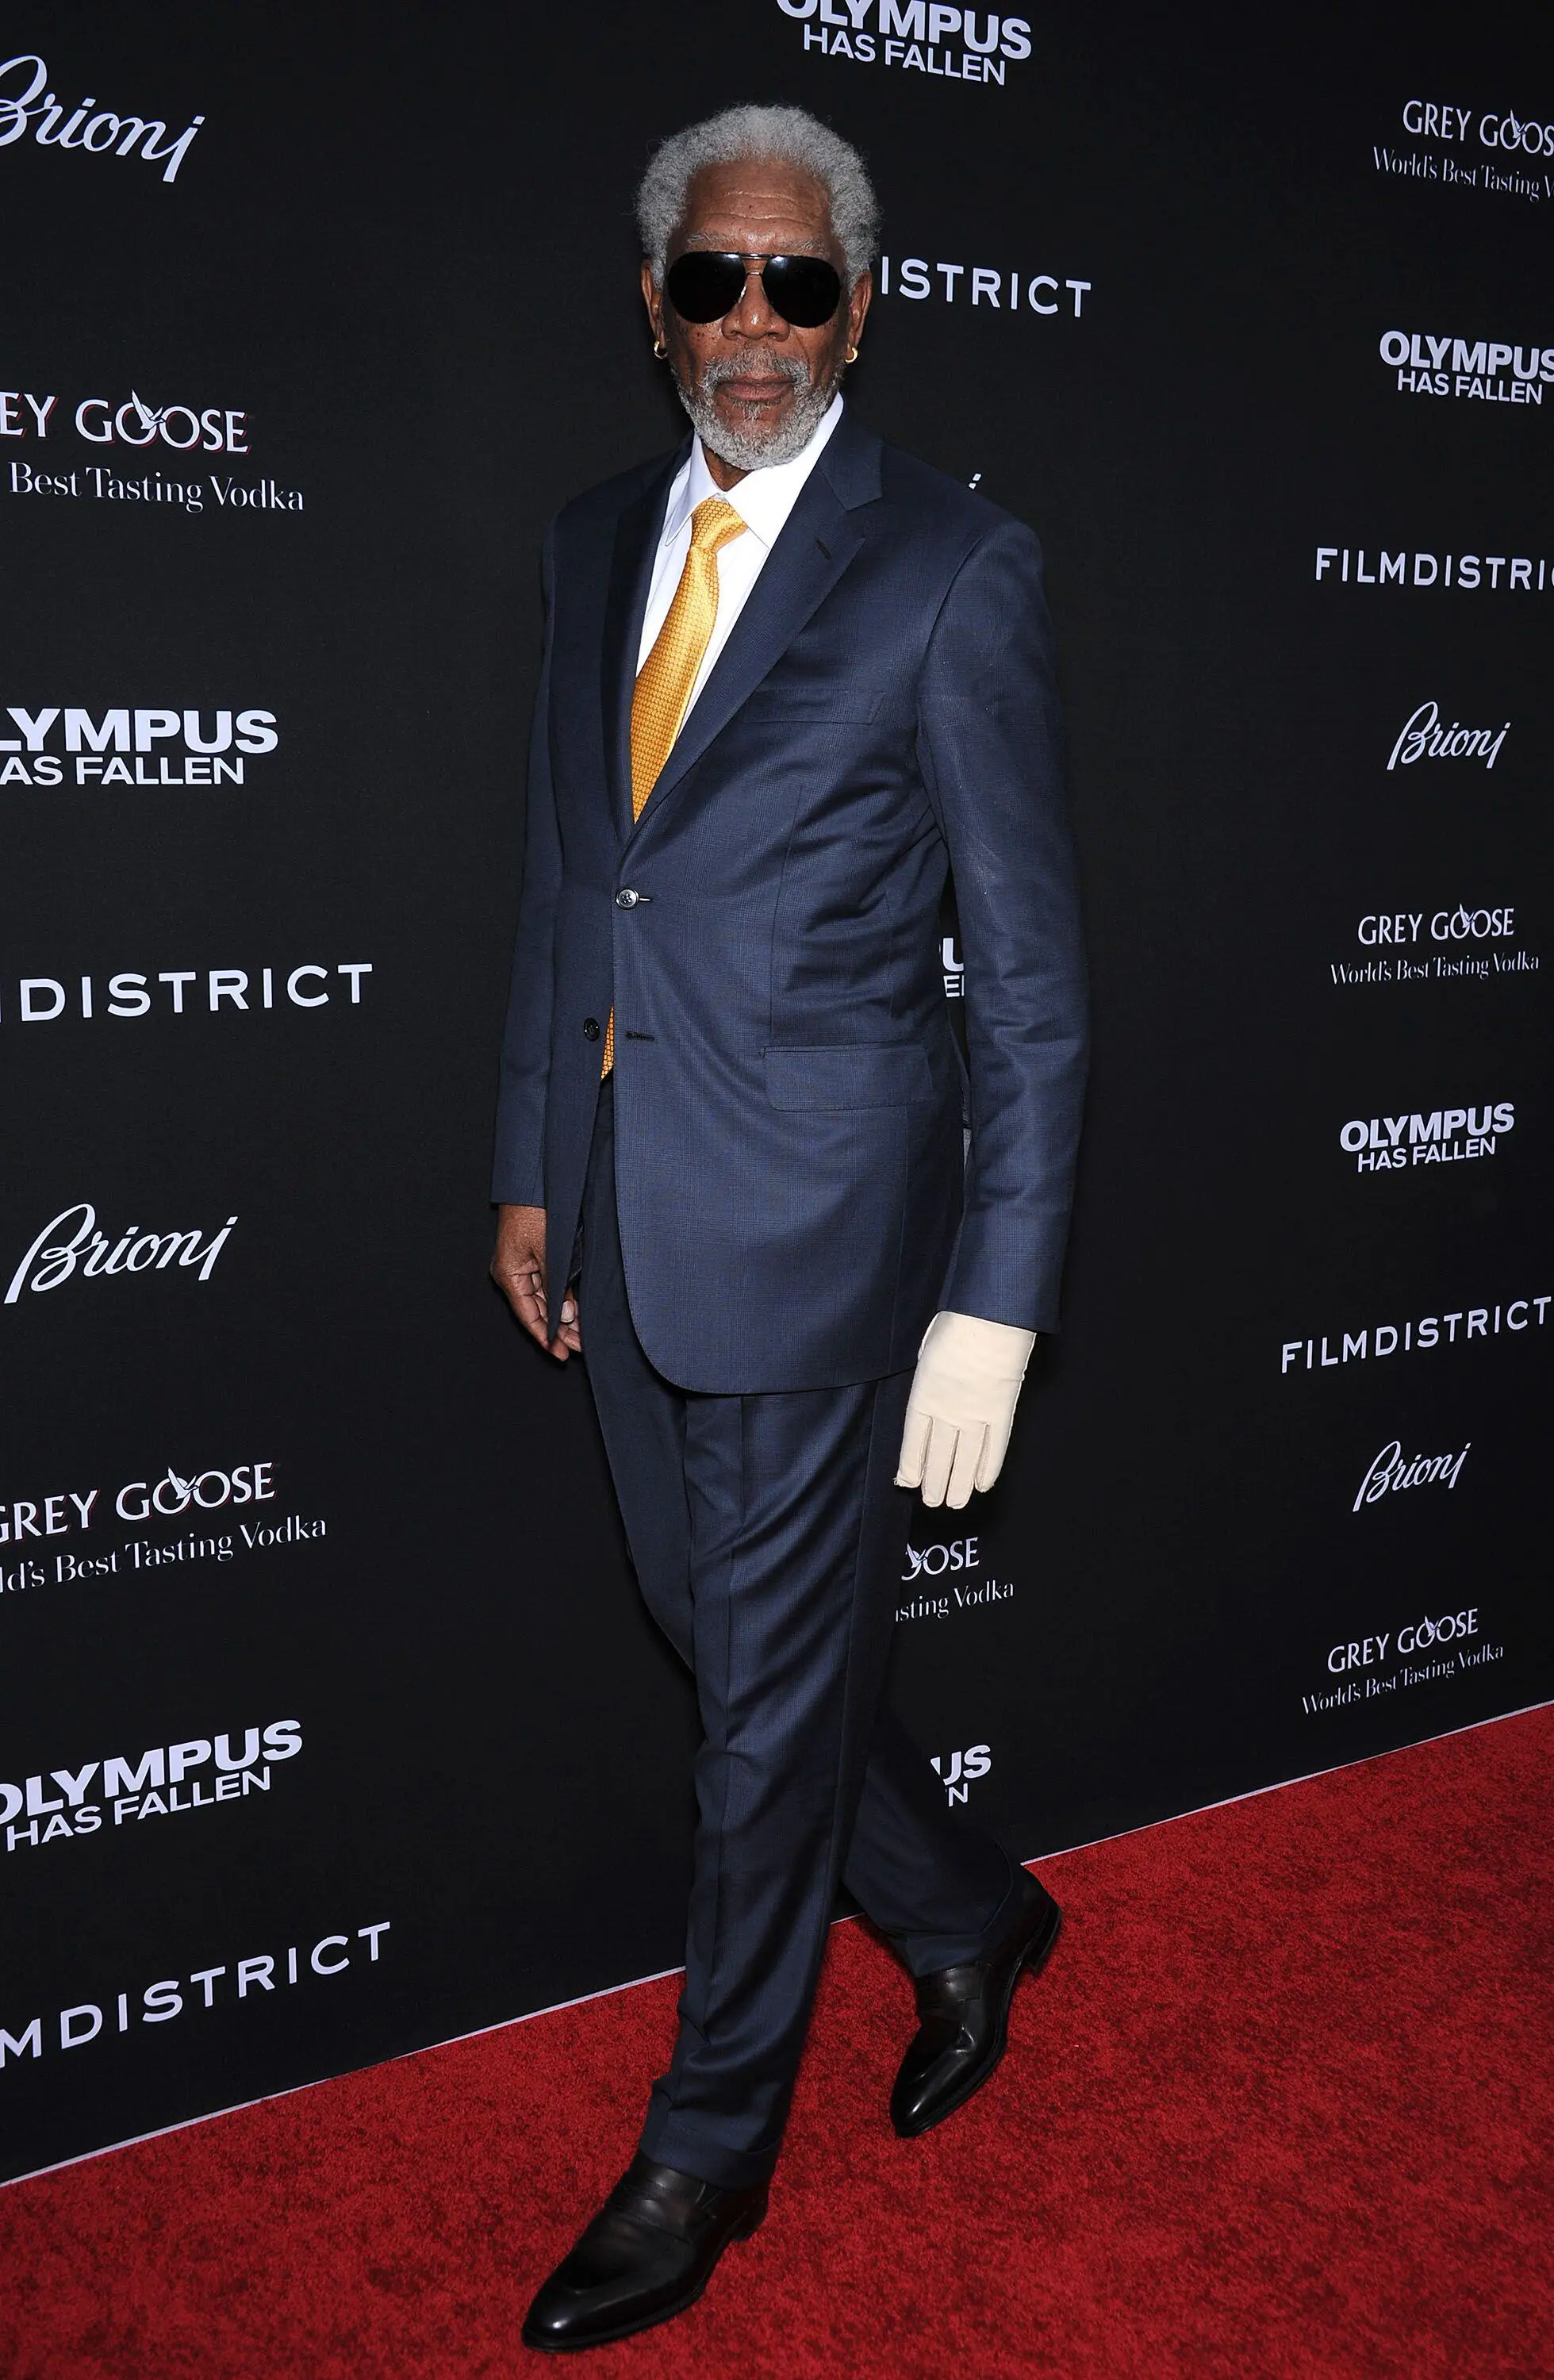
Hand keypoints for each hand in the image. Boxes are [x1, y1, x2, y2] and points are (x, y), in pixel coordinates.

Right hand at [491, 1203, 580, 1360]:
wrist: (535, 1180)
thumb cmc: (534, 1208)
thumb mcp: (549, 1249)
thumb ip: (556, 1284)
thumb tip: (567, 1314)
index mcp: (509, 1273)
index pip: (528, 1315)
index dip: (545, 1337)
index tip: (561, 1353)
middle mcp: (513, 1273)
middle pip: (537, 1311)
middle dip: (559, 1330)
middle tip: (579, 1348)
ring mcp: (523, 1266)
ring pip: (544, 1300)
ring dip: (563, 1317)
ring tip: (581, 1335)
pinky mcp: (535, 1257)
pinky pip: (548, 1285)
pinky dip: (562, 1299)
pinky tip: (576, 1312)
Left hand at [896, 1310, 1036, 1508]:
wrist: (990, 1319)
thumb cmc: (957, 1324)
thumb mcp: (927, 1350)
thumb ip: (928, 1377)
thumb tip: (931, 1394)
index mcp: (924, 1394)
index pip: (914, 1440)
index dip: (911, 1464)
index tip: (907, 1482)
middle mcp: (947, 1411)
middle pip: (939, 1455)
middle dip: (934, 1482)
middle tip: (932, 1502)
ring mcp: (976, 1414)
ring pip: (965, 1459)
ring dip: (958, 1484)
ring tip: (954, 1504)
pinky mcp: (1002, 1412)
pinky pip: (994, 1448)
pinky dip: (988, 1468)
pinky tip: (983, 1485)